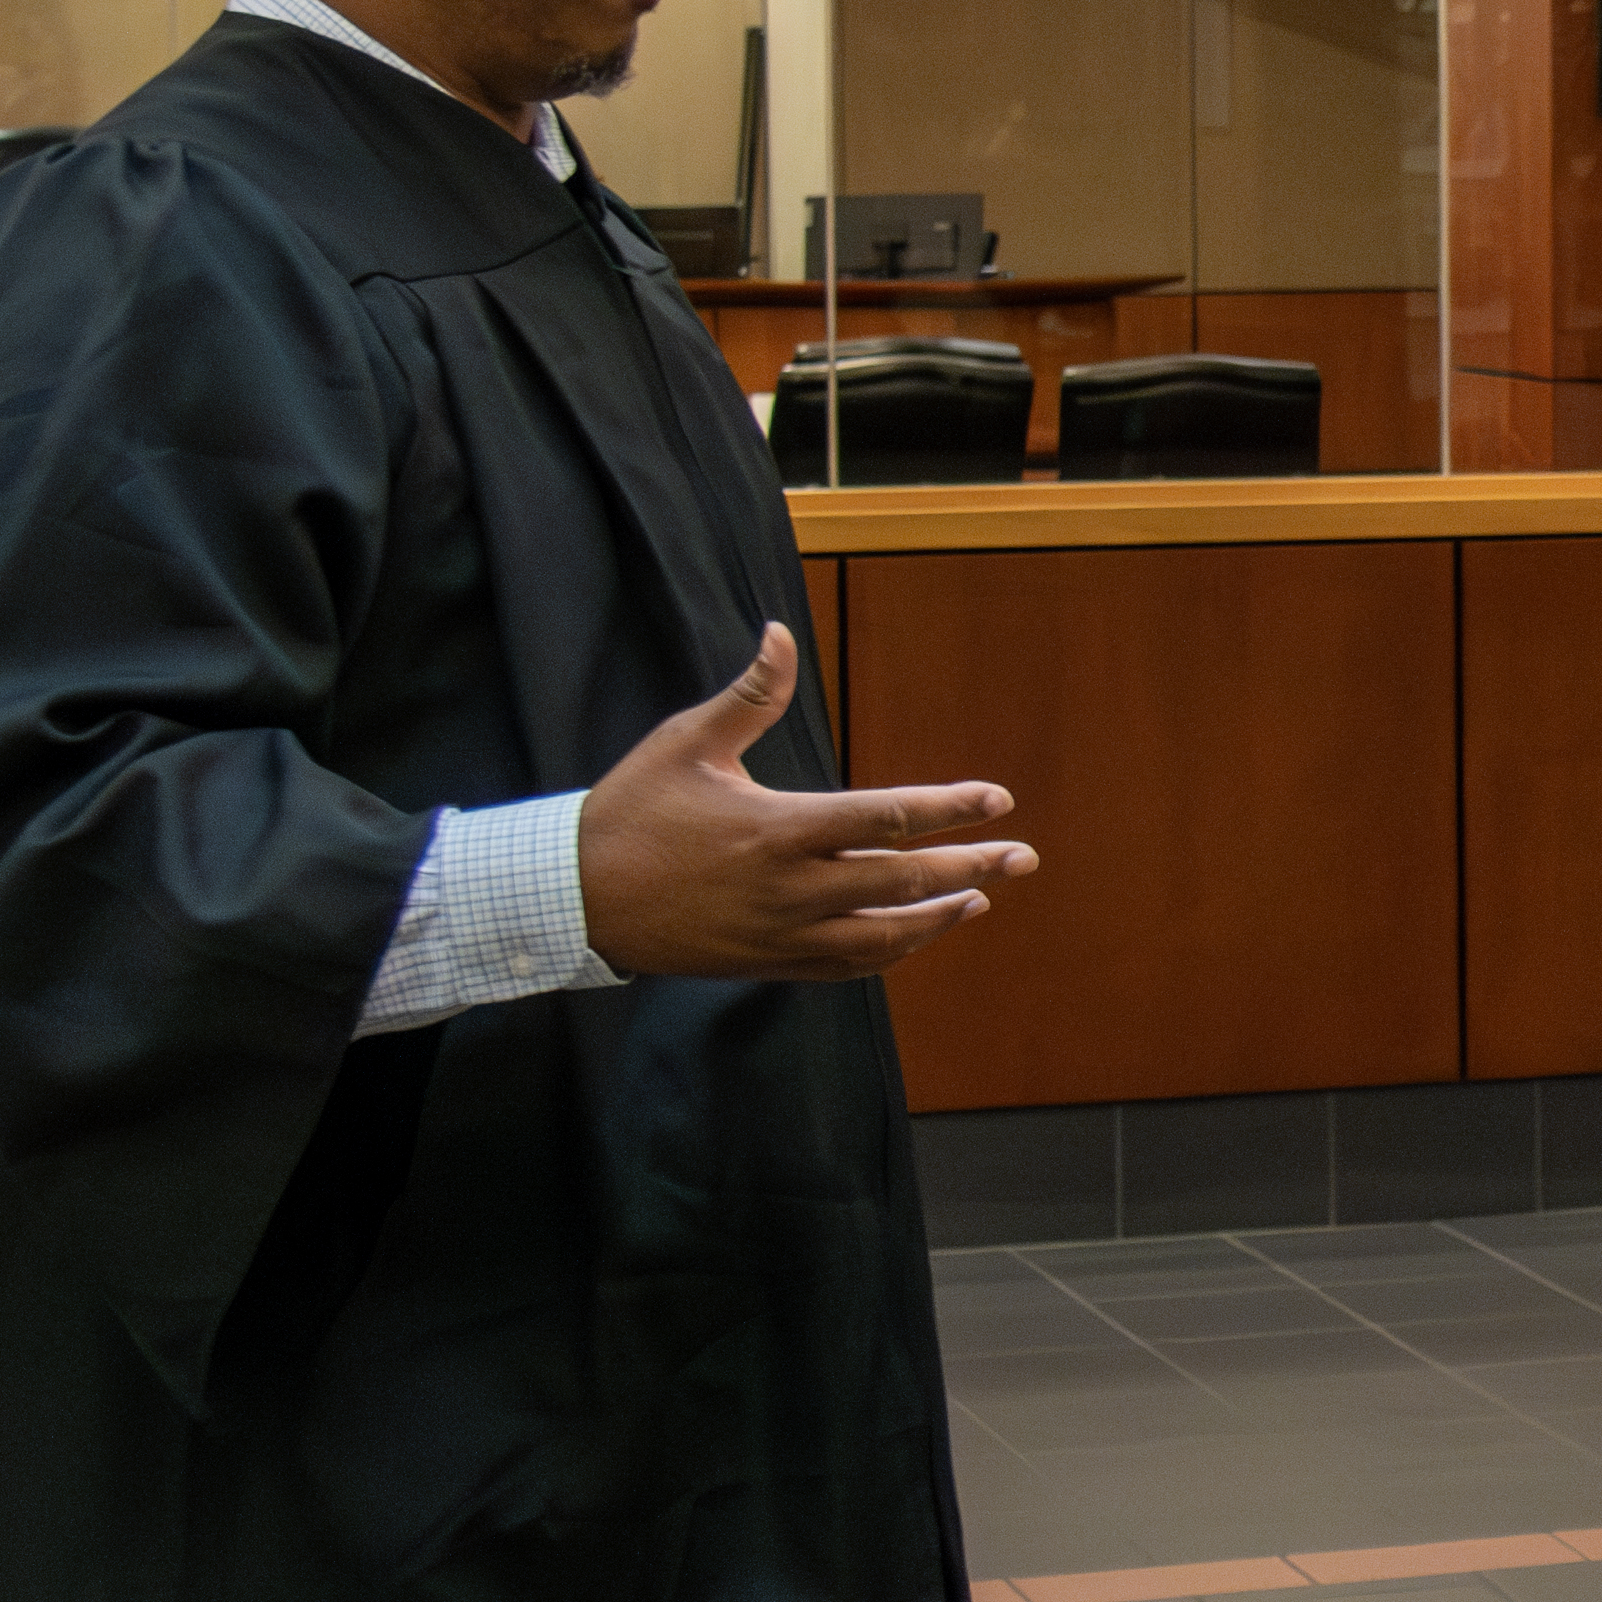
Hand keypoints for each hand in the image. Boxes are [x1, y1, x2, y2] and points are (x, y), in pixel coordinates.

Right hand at [572, 625, 1034, 979]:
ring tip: (982, 897)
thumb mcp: (686, 743)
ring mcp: (783, 935)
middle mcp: (791, 889)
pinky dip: (892, 951)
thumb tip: (781, 634)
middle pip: (905, 881)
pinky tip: (916, 932)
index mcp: (779, 829)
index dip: (950, 807)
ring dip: (941, 917)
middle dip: (973, 866)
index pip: (888, 817)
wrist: (577, 899)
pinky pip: (849, 967)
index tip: (996, 799)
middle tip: (1024, 856)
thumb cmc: (631, 811)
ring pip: (885, 936)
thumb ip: (749, 695)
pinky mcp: (769, 963)